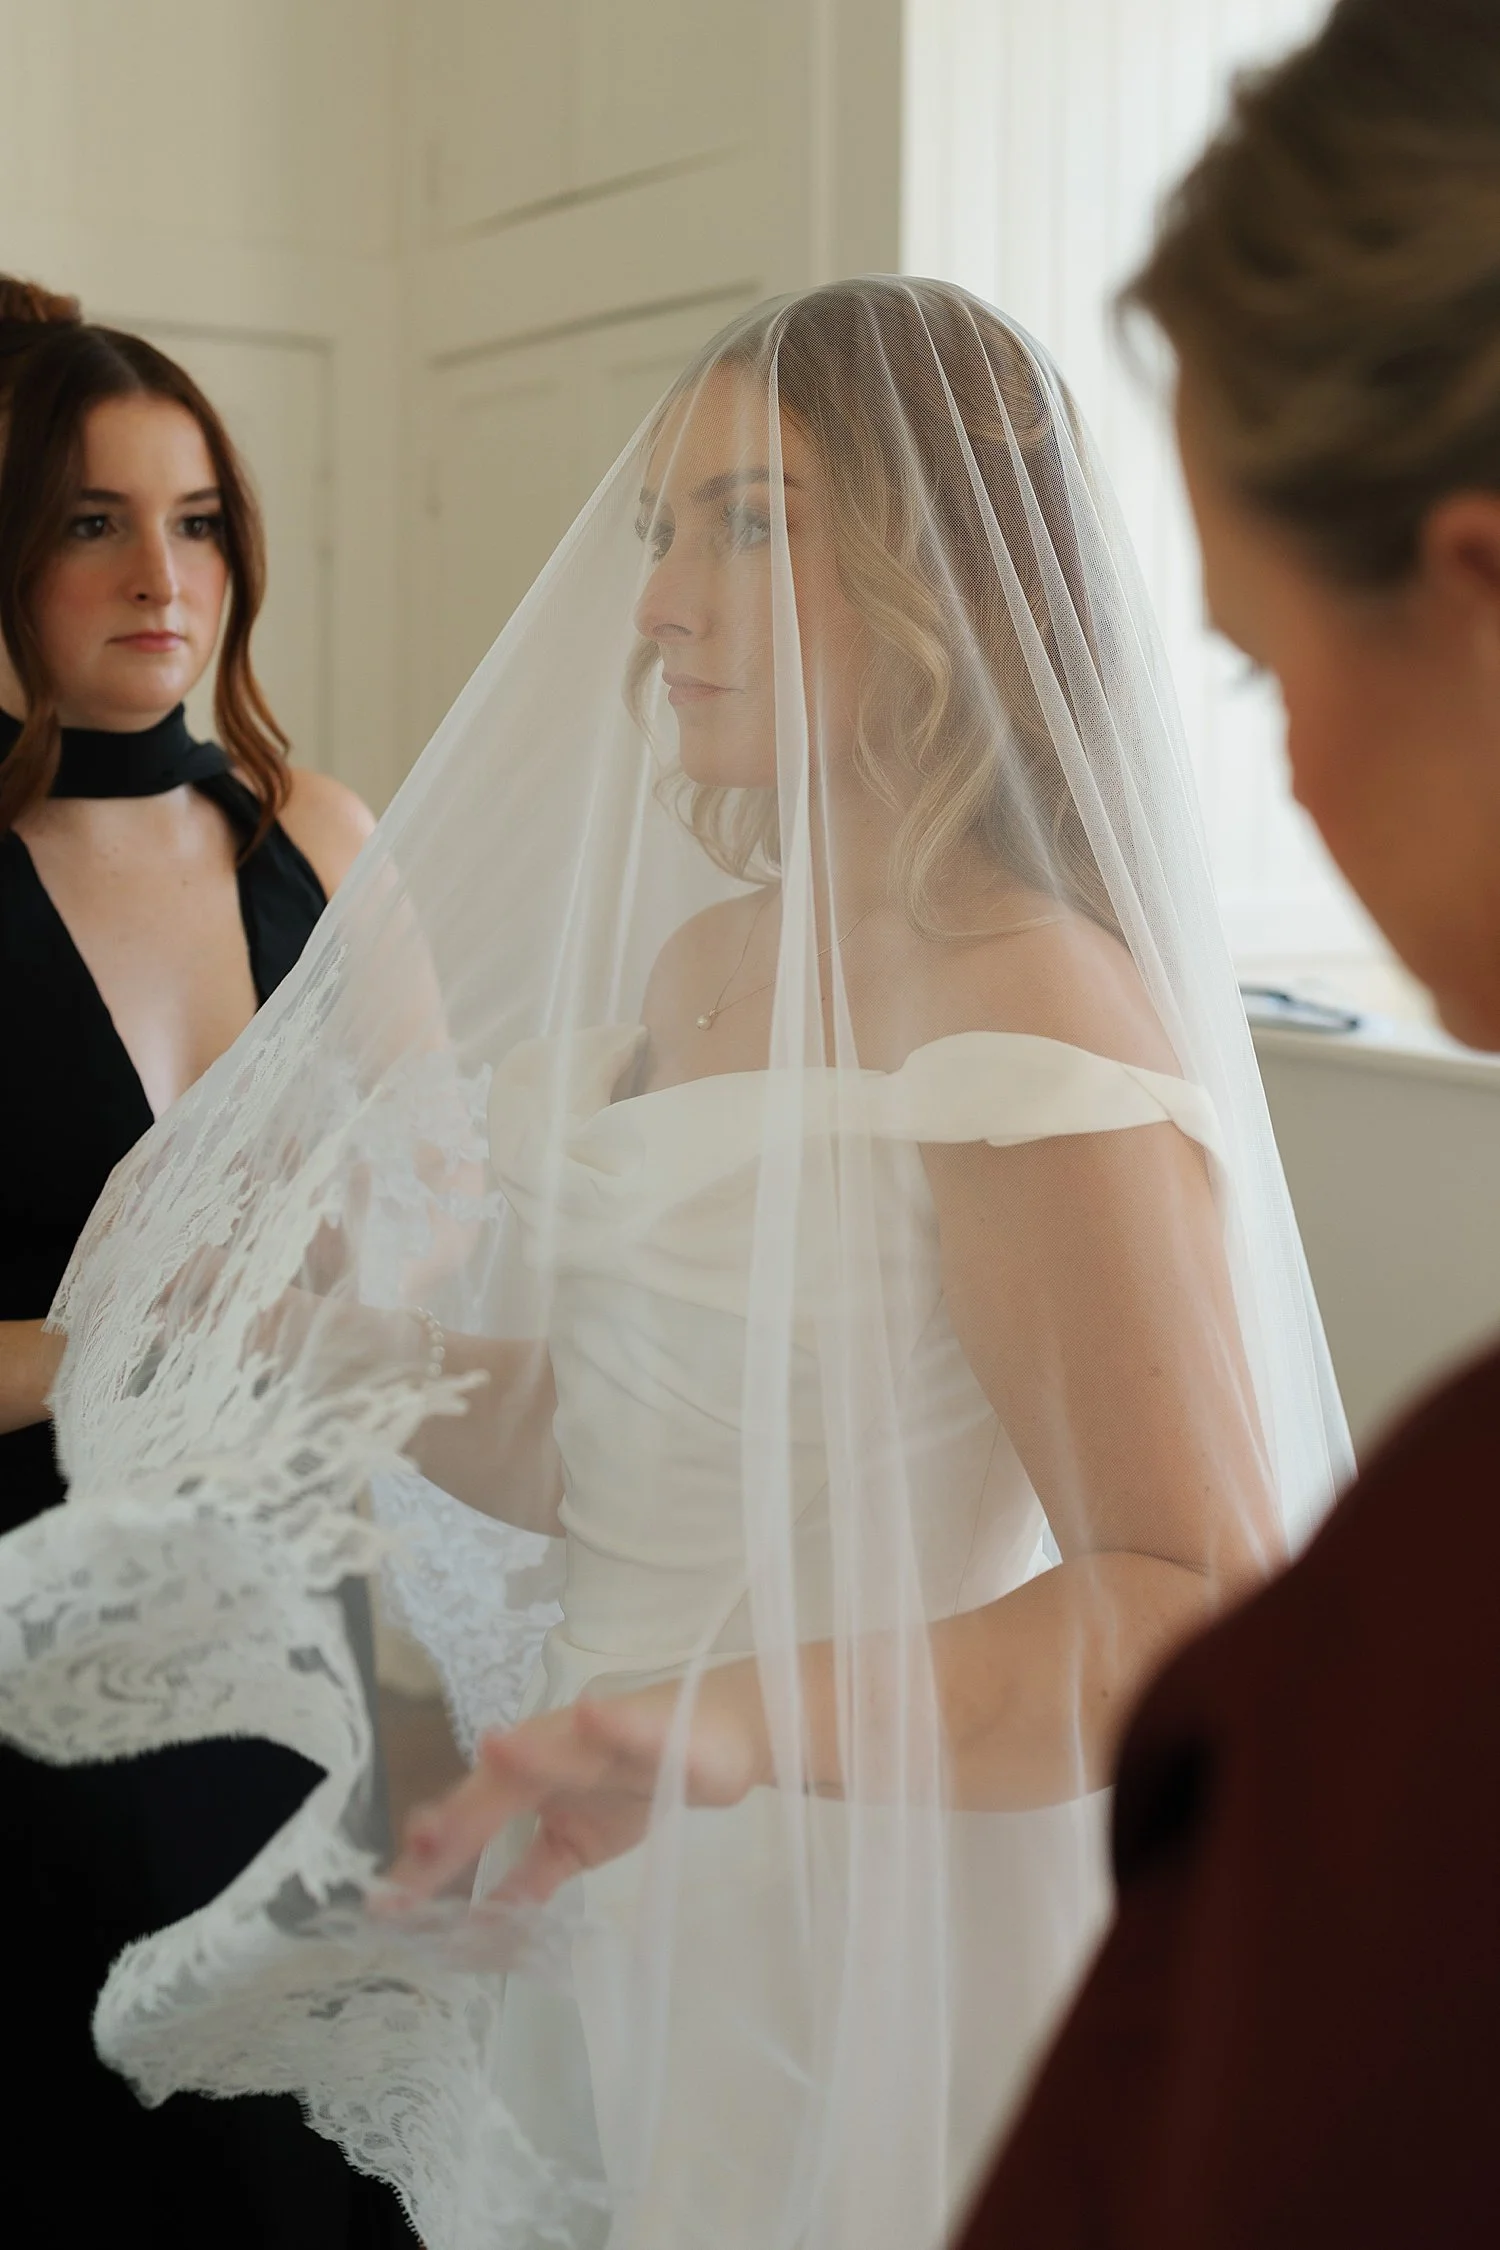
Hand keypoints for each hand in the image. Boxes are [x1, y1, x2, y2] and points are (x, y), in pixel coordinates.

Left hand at [384, 1662, 769, 1906]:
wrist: (710, 1741)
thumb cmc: (636, 1783)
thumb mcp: (576, 1846)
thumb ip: (529, 1874)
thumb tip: (479, 1922)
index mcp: (528, 1784)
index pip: (471, 1822)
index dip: (433, 1857)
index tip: (391, 1902)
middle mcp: (551, 1752)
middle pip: (501, 1786)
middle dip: (464, 1813)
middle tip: (420, 1843)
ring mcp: (598, 1738)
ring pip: (558, 1746)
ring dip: (529, 1751)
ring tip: (494, 1751)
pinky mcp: (650, 1728)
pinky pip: (631, 1726)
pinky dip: (613, 1723)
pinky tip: (593, 1716)